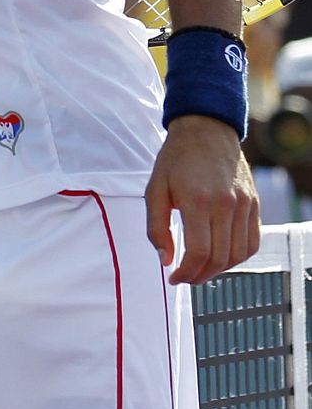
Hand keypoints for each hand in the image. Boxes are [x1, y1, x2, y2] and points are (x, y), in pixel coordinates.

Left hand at [145, 114, 259, 284]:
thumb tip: (165, 260)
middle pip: (219, 258)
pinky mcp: (254, 204)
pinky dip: (237, 257)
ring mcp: (244, 205)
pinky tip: (220, 256)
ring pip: (237, 255)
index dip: (186, 273)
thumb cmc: (176, 159)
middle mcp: (226, 205)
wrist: (206, 130)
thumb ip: (156, 227)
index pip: (199, 252)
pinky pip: (251, 243)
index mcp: (198, 200)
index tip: (174, 277)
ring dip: (218, 270)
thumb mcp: (154, 189)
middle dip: (199, 276)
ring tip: (200, 269)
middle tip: (185, 277)